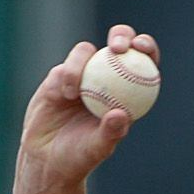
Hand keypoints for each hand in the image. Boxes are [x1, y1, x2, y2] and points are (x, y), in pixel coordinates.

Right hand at [17, 25, 158, 190]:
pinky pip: (64, 67)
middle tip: (118, 47)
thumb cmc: (78, 158)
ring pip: (86, 51)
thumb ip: (110, 133)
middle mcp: (107, 79)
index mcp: (127, 94)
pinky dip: (66, 76)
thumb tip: (122, 115)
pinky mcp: (59, 76)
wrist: (46, 159)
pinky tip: (62, 94)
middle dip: (122, 35)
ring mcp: (82, 75)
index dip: (147, 49)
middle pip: (119, 44)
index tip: (142, 48)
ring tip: (72, 93)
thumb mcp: (96, 149)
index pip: (143, 64)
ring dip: (80, 65)